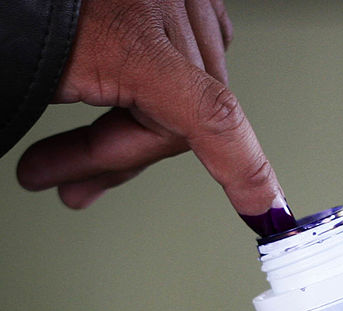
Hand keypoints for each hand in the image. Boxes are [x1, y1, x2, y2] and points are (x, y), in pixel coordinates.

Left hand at [16, 0, 282, 214]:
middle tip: (65, 183)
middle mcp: (173, 11)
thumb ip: (71, 105)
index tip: (268, 216)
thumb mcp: (33, 62)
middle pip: (180, 121)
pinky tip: (129, 98)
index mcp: (133, 34)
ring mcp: (185, 0)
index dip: (244, 174)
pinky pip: (190, 55)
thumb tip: (78, 175)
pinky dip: (162, 86)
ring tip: (74, 153)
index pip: (211, 117)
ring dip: (136, 128)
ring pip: (187, 93)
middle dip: (120, 157)